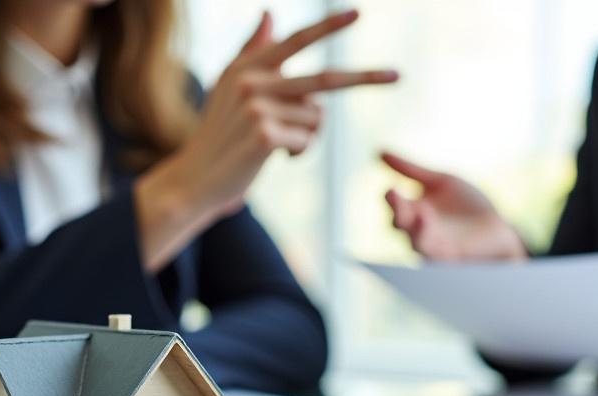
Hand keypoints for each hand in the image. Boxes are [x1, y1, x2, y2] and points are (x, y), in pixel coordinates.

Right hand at [137, 9, 398, 271]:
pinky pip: (307, 142)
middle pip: (324, 79)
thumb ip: (252, 51)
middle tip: (399, 75)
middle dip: (365, 78)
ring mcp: (257, 107)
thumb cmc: (220, 134)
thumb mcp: (229, 88)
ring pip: (316, 120)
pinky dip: (297, 154)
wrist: (198, 178)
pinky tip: (274, 158)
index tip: (358, 13)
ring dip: (306, 138)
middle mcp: (252, 81)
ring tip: (276, 145)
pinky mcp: (265, 135)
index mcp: (248, 66)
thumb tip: (269, 12)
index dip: (328, 26)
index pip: (296, 41)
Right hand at [381, 152, 526, 262]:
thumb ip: (412, 170)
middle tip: (395, 197)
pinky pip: (440, 259)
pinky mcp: (453, 260)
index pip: (395, 206)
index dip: (391, 199)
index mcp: (414, 210)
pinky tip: (442, 242)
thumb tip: (379, 152)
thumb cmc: (468, 205)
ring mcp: (435, 247)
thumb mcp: (441, 181)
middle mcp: (419, 231)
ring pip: (417, 244)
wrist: (499, 228)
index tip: (390, 188)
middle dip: (398, 212)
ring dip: (417, 230)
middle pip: (401, 225)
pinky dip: (438, 250)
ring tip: (422, 213)